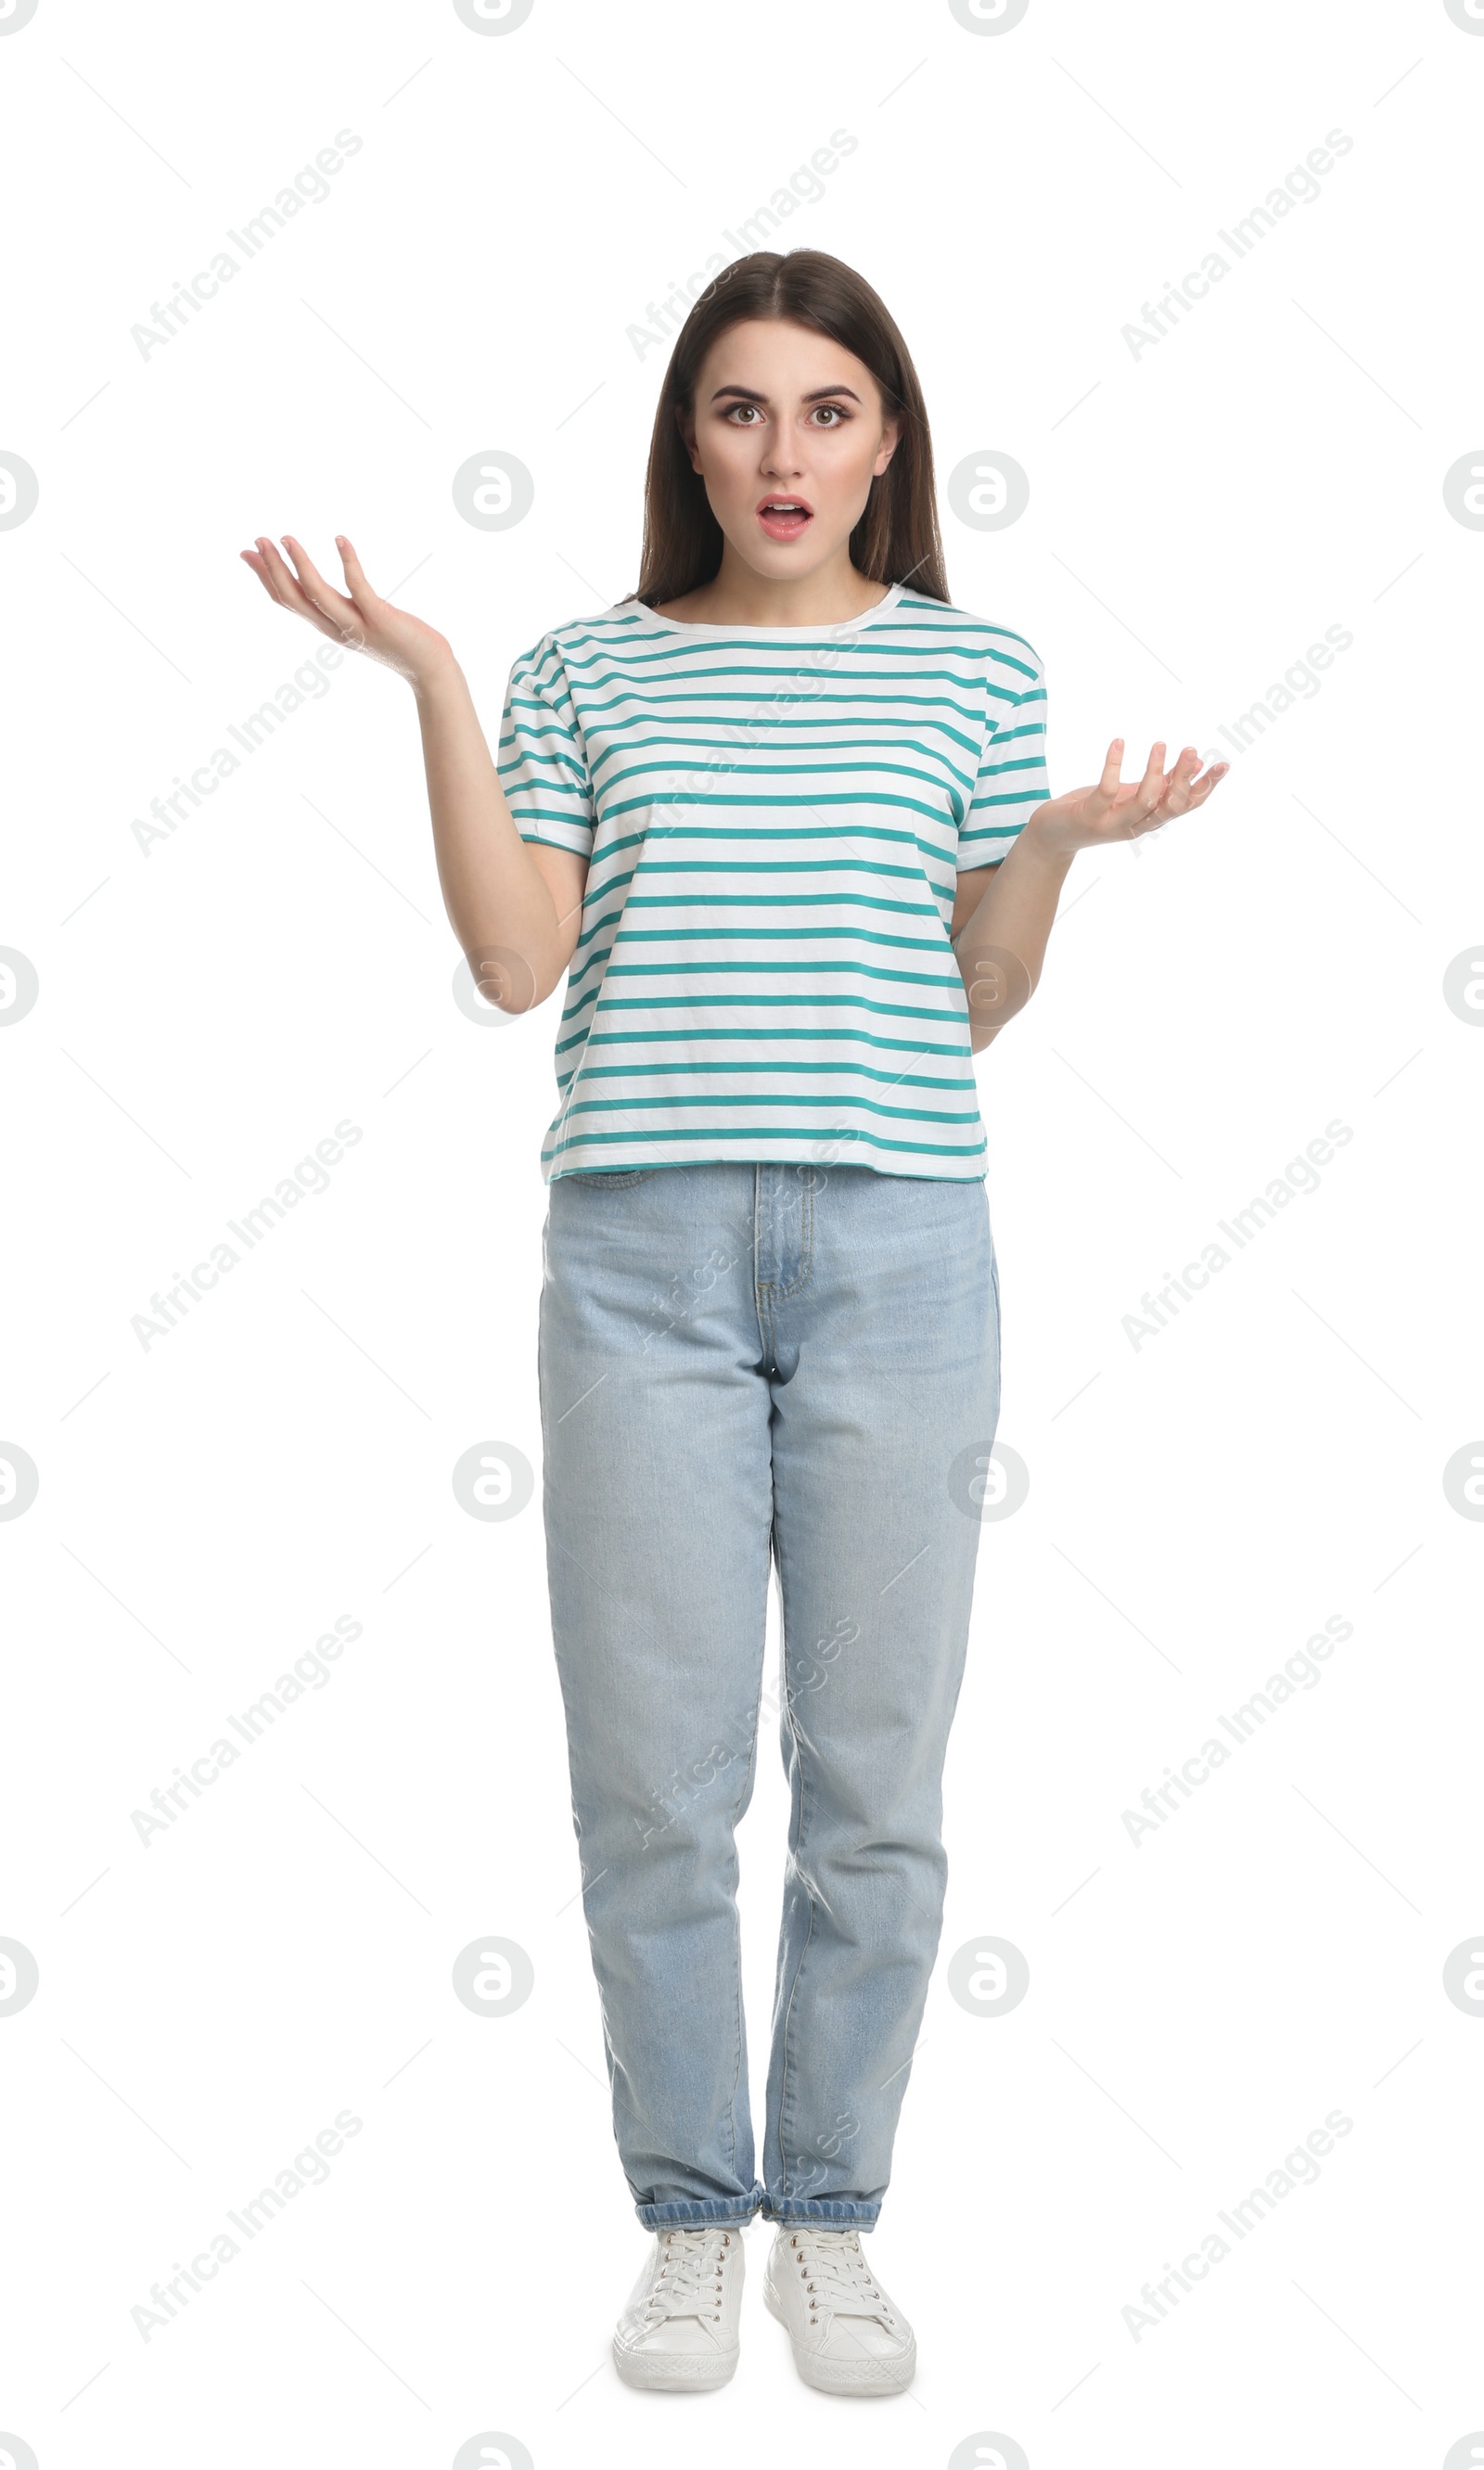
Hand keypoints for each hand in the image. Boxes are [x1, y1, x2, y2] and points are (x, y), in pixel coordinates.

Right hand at [239, 533, 455, 689]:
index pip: (289, 602)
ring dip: (299, 565)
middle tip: (257, 540)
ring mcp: (357, 625)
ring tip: (286, 538)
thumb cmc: (399, 642)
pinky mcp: (380, 619)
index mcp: (329, 628)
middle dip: (273, 569)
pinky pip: (359, 587)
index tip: (247, 553)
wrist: (430, 669)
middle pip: (295, 599)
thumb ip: (342, 608)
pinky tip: (340, 539)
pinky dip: (348, 562)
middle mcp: (337, 629)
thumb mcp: (360, 622)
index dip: (266, 578)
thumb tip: (324, 591)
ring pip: (318, 594)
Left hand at [1026, 741, 1227, 860]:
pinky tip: (1118, 742)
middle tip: (1190, 749)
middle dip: (1184, 778)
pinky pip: (1106, 790)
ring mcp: (1113, 822)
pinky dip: (1113, 765)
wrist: (1052, 836)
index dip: (1206, 788)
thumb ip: (1162, 784)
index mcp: (1150, 818)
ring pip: (1145, 801)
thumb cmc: (1096, 811)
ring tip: (1160, 744)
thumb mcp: (1132, 795)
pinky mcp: (1090, 815)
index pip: (1186, 806)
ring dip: (1154, 773)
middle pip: (1170, 806)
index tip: (1224, 764)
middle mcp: (1136, 825)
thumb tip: (1196, 764)